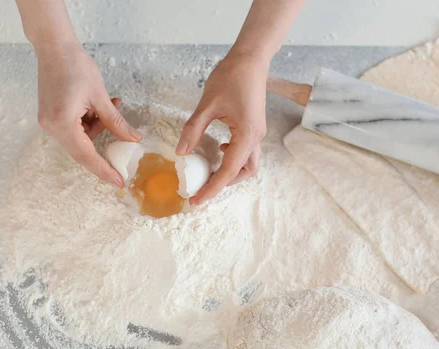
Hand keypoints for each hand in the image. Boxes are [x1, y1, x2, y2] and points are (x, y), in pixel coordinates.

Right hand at [35, 42, 141, 187]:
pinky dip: (88, 122)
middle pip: (81, 151)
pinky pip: (73, 129)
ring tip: (110, 104)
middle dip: (103, 150)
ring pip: (80, 139)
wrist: (54, 47)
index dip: (104, 170)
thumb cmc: (76, 66)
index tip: (118, 182)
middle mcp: (51, 127)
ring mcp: (48, 122)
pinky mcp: (50, 116)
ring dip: (97, 128)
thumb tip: (133, 139)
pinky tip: (96, 105)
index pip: (87, 156)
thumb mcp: (101, 97)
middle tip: (122, 156)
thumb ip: (117, 123)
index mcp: (63, 124)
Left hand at [176, 52, 267, 204]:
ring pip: (248, 164)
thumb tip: (180, 152)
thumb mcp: (207, 104)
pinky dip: (233, 158)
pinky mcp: (254, 127)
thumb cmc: (231, 77)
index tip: (196, 201)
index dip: (211, 188)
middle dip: (223, 184)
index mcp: (246, 135)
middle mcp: (256, 138)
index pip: (228, 171)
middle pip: (243, 173)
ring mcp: (257, 133)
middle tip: (200, 188)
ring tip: (209, 172)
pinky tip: (218, 149)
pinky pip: (246, 151)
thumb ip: (193, 129)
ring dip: (231, 172)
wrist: (251, 59)